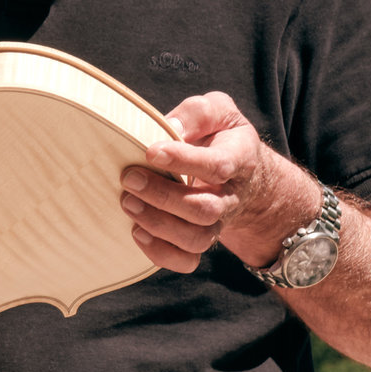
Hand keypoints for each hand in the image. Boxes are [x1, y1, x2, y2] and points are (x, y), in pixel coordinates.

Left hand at [118, 90, 295, 272]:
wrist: (243, 173)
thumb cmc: (220, 135)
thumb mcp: (218, 110)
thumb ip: (198, 114)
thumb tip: (170, 128)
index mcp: (239, 159)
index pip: (217, 166)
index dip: (183, 160)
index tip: (151, 150)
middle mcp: (230, 196)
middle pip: (205, 209)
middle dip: (163, 197)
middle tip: (130, 178)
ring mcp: (217, 222)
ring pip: (196, 239)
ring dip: (158, 224)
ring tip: (128, 203)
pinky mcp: (200, 238)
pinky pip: (187, 260)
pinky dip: (160, 253)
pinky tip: (137, 231)